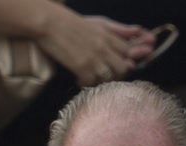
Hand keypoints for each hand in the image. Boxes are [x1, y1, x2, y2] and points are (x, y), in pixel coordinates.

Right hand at [38, 10, 153, 85]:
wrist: (48, 23)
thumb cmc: (69, 22)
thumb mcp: (96, 23)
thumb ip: (117, 29)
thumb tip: (138, 31)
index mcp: (107, 35)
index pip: (126, 52)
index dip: (124, 60)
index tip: (116, 65)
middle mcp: (104, 47)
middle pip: (123, 68)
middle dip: (117, 74)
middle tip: (105, 75)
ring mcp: (93, 58)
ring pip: (109, 77)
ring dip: (101, 80)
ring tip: (92, 78)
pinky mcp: (81, 67)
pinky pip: (91, 83)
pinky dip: (85, 84)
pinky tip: (79, 80)